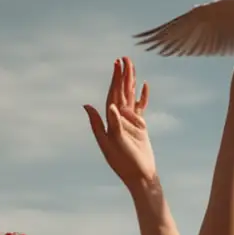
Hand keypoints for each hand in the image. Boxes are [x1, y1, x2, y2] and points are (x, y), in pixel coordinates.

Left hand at [85, 57, 157, 191]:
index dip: (115, 79)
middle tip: (124, 58)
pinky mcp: (140, 127)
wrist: (140, 176)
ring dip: (131, 82)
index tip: (117, 65)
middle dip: (123, 76)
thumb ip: (104, 123)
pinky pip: (141, 108)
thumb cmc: (124, 163)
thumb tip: (89, 105)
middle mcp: (119, 118)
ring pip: (130, 97)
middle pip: (121, 92)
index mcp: (110, 120)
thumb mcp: (112, 143)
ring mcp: (130, 122)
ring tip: (132, 66)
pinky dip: (142, 97)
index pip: (113, 94)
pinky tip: (144, 86)